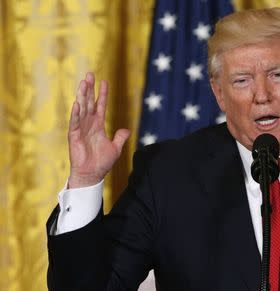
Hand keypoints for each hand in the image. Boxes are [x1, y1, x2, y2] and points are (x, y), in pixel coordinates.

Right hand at [67, 72, 129, 187]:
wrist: (92, 175)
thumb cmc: (102, 163)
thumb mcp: (115, 148)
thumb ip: (120, 137)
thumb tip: (127, 129)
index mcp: (98, 125)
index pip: (100, 106)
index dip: (102, 94)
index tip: (104, 81)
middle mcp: (89, 124)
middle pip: (89, 103)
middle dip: (89, 89)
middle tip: (89, 74)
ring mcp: (81, 129)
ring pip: (81, 109)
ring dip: (82, 96)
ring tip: (83, 83)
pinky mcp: (74, 136)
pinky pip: (75, 122)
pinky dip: (76, 113)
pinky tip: (77, 103)